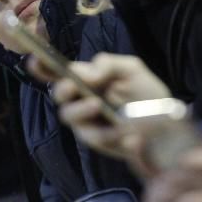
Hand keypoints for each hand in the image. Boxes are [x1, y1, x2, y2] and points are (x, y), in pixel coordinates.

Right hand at [46, 53, 170, 159]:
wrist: (167, 123)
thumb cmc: (145, 91)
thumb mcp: (131, 69)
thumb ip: (108, 64)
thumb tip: (85, 71)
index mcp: (86, 78)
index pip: (58, 71)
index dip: (42, 66)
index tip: (34, 60)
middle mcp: (81, 99)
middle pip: (59, 95)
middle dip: (64, 90)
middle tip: (77, 87)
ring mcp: (87, 122)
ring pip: (69, 117)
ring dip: (83, 110)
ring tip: (102, 107)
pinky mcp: (98, 142)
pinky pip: (94, 138)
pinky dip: (109, 134)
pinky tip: (129, 134)